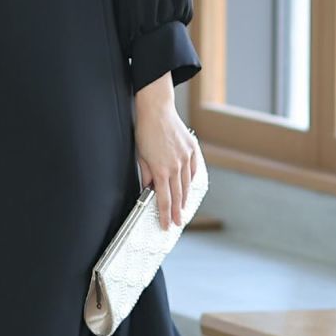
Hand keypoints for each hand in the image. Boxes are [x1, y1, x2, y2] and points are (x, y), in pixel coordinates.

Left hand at [134, 73, 197, 231]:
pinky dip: (192, 180)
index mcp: (161, 170)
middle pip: (178, 195)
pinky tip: (190, 187)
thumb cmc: (145, 132)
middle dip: (177, 212)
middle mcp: (176, 166)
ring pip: (187, 184)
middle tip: (177, 223)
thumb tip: (149, 189)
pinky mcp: (192, 149)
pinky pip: (194, 170)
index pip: (164, 199)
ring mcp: (186, 158)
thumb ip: (147, 175)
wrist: (157, 111)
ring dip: (185, 199)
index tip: (166, 225)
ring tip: (183, 210)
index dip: (165, 214)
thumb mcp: (141, 157)